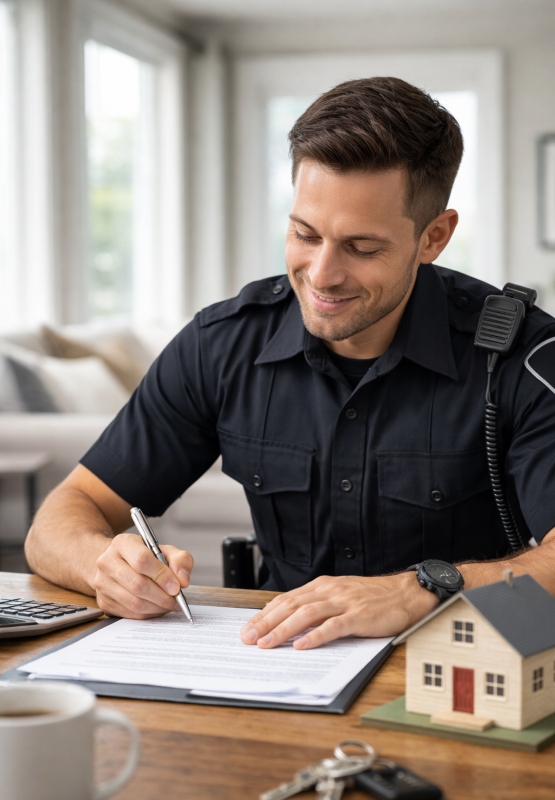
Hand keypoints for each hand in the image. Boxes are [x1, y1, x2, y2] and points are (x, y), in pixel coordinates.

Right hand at [94, 533, 193, 618]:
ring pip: (134, 602)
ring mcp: (102, 583)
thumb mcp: (164, 550)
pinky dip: (148, 614)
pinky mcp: (103, 601)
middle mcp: (107, 562)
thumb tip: (183, 581)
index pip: (142, 560)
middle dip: (162, 596)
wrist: (117, 563)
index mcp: (122, 543)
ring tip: (169, 605)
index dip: (162, 576)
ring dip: (157, 607)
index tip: (177, 587)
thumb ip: (180, 560)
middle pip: (138, 584)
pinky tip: (157, 608)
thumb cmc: (144, 556)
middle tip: (177, 600)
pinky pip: (129, 613)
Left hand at [240, 573, 437, 649]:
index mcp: (322, 586)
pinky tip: (302, 646)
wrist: (406, 593)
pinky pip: (334, 626)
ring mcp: (344, 603)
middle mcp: (329, 591)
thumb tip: (286, 618)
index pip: (286, 600)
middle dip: (266, 623)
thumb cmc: (372, 597)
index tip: (248, 629)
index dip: (264, 615)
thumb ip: (316, 604)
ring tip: (267, 644)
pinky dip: (316, 636)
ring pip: (307, 614)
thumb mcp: (339, 595)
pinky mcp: (359, 616)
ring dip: (284, 630)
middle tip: (248, 639)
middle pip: (290, 606)